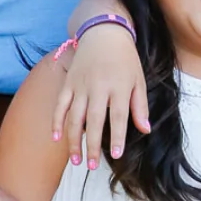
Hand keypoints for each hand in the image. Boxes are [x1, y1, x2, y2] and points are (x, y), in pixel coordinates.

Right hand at [51, 22, 149, 168]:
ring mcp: (80, 85)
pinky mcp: (68, 83)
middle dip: (92, 146)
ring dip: (73, 140)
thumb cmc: (125, 60)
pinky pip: (60, 105)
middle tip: (91, 166)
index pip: (117, 116)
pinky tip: (56, 138)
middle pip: (93, 121)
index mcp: (118, 87)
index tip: (116, 155)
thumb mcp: (138, 80)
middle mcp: (98, 87)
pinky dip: (56, 121)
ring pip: (74, 117)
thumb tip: (145, 130)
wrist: (103, 33)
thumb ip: (140, 106)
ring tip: (76, 160)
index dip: (117, 136)